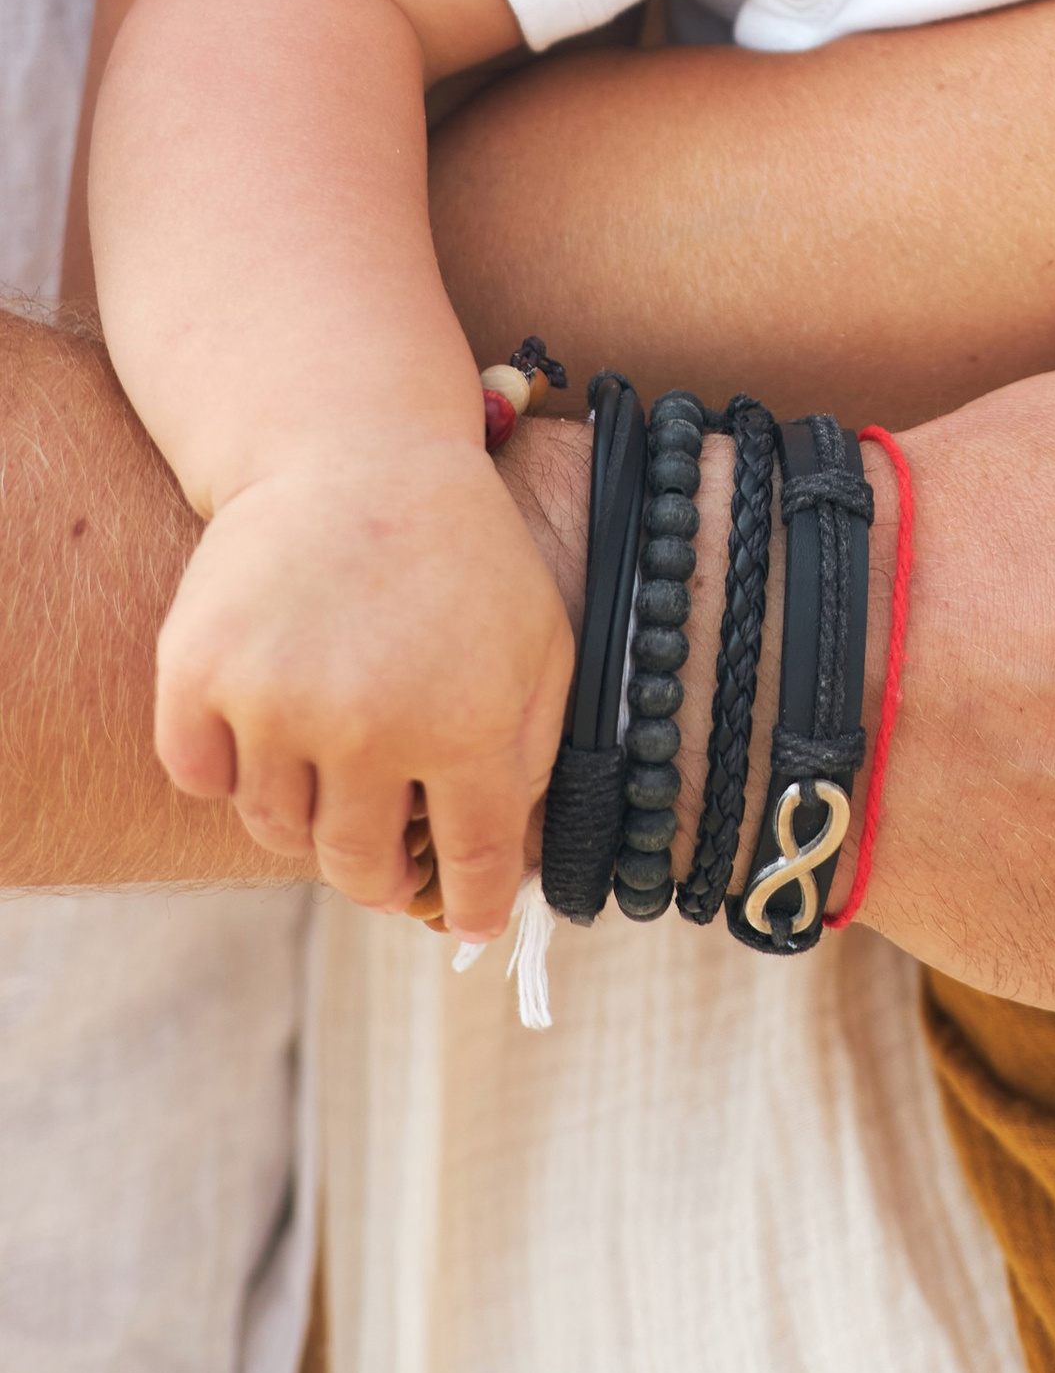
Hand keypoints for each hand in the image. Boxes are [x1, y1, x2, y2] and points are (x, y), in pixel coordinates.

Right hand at [154, 437, 572, 945]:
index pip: (474, 863)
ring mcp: (276, 701)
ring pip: (278, 830)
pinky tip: (268, 708)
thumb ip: (530, 760)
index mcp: (469, 720)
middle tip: (386, 843)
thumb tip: (508, 875)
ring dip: (306, 807)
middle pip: (359, 868)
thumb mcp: (538, 642)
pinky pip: (203, 780)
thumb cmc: (459, 554)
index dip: (475, 905)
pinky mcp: (198, 675)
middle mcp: (370, 723)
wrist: (353, 448)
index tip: (469, 923)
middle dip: (379, 872)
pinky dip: (230, 763)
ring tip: (332, 736)